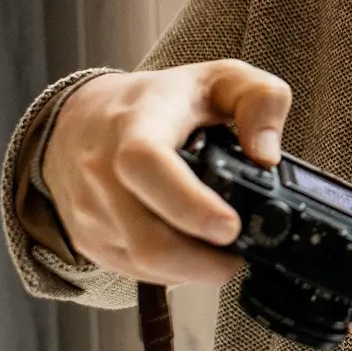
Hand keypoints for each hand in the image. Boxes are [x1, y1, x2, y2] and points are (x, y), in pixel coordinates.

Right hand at [40, 60, 292, 286]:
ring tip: (222, 250)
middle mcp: (102, 169)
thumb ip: (261, 101)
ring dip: (191, 269)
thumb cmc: (161, 98)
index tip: (230, 226)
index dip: (189, 204)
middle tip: (241, 253)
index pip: (146, 164)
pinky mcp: (87, 239)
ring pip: (143, 263)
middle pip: (147, 239)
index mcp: (138, 123)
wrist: (83, 117)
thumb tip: (268, 157)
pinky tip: (193, 250)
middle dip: (204, 261)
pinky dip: (171, 271)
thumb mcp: (221, 78)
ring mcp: (90, 209)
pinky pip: (133, 272)